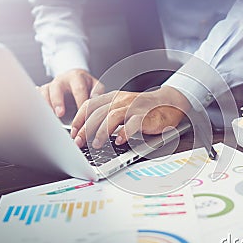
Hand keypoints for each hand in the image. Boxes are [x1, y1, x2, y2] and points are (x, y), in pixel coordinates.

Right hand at [37, 69, 104, 116]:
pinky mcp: (43, 92)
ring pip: (44, 93)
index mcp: (76, 77)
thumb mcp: (94, 85)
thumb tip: (95, 98)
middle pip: (56, 89)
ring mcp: (50, 85)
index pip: (78, 89)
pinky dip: (37, 105)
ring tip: (50, 116)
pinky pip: (36, 97)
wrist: (74, 78)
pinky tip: (39, 113)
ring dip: (46, 105)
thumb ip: (97, 91)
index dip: (80, 101)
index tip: (82, 113)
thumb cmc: (85, 85)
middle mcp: (61, 80)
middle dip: (58, 102)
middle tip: (60, 114)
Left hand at [70, 86, 190, 147]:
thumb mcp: (123, 109)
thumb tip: (88, 132)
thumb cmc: (144, 110)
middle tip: (79, 143)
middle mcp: (122, 100)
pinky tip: (119, 142)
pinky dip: (125, 133)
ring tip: (96, 145)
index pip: (90, 105)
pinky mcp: (146, 115)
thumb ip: (108, 115)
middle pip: (98, 113)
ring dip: (101, 132)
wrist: (169, 103)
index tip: (73, 133)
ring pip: (112, 117)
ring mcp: (134, 107)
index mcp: (113, 97)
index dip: (79, 119)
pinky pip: (133, 124)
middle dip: (85, 129)